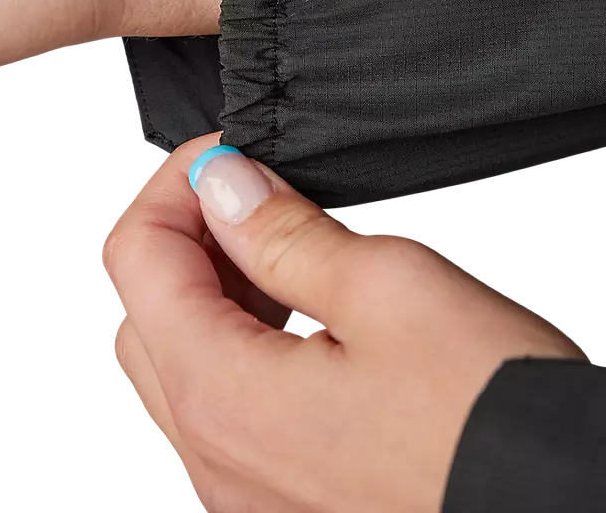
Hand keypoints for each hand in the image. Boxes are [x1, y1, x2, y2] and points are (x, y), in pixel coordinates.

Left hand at [103, 135, 586, 512]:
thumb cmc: (496, 426)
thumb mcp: (391, 289)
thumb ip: (284, 234)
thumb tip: (223, 187)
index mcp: (220, 392)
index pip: (136, 255)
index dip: (174, 183)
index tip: (227, 153)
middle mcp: (213, 452)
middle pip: (146, 310)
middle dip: (187, 235)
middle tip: (251, 197)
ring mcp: (239, 485)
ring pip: (179, 358)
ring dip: (214, 288)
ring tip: (284, 251)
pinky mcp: (276, 495)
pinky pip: (222, 403)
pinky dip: (240, 340)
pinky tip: (301, 315)